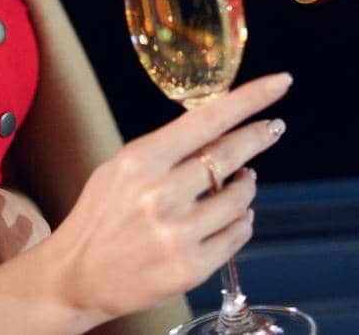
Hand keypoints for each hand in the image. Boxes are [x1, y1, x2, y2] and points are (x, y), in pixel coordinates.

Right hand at [38, 72, 292, 322]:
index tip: (280, 82)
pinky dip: (242, 222)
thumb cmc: (101, 216)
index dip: (250, 99)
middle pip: (230, 155)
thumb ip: (167, 151)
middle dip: (260, 136)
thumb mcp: (122, 169)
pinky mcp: (190, 268)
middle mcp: (162, 194)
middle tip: (274, 127)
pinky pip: (236, 235)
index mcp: (142, 161)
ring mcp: (178, 233)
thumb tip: (220, 130)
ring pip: (240, 199)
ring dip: (247, 187)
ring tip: (242, 184)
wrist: (77, 275)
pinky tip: (234, 217)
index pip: (207, 120)